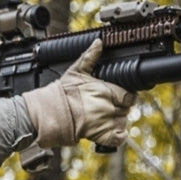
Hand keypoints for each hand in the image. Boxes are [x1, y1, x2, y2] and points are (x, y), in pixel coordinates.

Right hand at [22, 39, 136, 148]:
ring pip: (123, 122)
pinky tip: (109, 129)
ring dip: (118, 120)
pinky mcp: (103, 135)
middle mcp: (109, 107)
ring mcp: (107, 122)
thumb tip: (99, 42)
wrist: (51, 113)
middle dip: (120, 108)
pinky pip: (120, 137)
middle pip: (127, 109)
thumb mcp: (76, 71)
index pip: (129, 96)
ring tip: (105, 117)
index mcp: (106, 91)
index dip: (125, 97)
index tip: (119, 97)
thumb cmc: (63, 93)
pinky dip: (118, 135)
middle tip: (108, 107)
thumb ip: (90, 56)